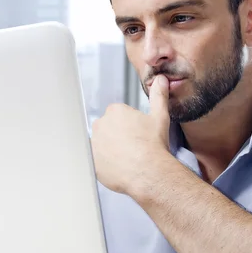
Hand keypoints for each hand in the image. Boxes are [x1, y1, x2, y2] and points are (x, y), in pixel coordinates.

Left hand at [91, 75, 173, 195]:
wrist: (149, 172)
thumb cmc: (154, 146)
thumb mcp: (160, 116)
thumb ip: (158, 95)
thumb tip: (160, 80)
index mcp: (115, 111)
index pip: (118, 116)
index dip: (129, 126)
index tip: (137, 135)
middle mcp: (101, 124)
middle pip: (108, 129)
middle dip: (117, 136)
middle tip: (133, 147)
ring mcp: (94, 142)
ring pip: (101, 144)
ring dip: (110, 149)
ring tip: (126, 159)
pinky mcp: (91, 160)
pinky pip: (96, 160)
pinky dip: (104, 163)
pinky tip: (118, 167)